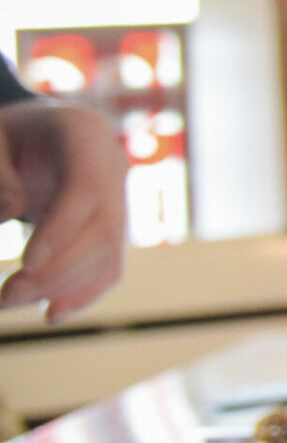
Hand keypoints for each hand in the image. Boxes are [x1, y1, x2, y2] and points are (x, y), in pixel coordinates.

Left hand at [0, 100, 130, 321]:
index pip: (87, 187)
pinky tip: (51, 314)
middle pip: (102, 229)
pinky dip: (85, 293)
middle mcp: (113, 166)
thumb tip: (10, 212)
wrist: (40, 129)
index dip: (62, 228)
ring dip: (63, 287)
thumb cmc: (9, 134)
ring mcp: (119, 197)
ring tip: (9, 301)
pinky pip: (111, 265)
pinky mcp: (115, 225)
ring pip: (109, 253)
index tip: (26, 264)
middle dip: (58, 271)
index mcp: (84, 134)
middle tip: (6, 297)